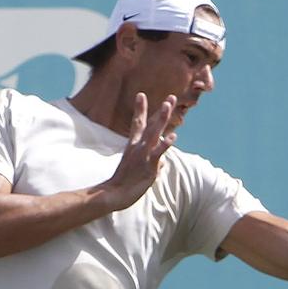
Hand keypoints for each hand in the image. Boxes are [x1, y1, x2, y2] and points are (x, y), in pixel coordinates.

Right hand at [100, 92, 177, 209]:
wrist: (114, 193)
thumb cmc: (124, 183)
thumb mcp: (138, 169)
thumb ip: (153, 163)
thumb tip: (164, 163)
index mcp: (133, 146)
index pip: (137, 124)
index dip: (140, 109)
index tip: (141, 95)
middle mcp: (138, 147)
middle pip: (151, 125)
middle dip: (161, 111)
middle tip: (171, 97)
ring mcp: (143, 155)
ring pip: (153, 133)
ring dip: (161, 119)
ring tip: (168, 105)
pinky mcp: (148, 166)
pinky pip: (157, 153)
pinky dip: (165, 145)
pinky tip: (173, 137)